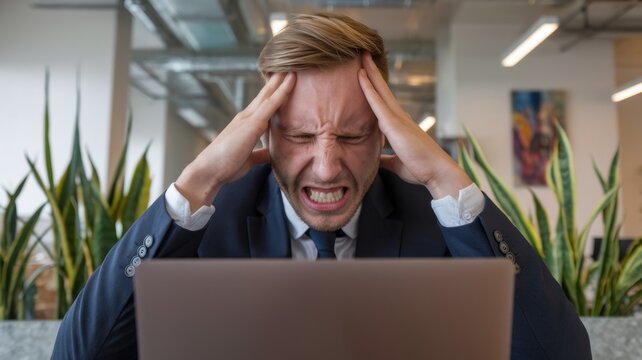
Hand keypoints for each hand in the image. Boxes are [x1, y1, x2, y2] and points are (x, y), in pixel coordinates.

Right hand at [176, 72, 295, 210]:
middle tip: (290, 63)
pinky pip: (271, 104)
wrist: (209, 171)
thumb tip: (270, 153)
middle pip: (267, 93)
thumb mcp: (249, 159)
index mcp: (247, 124)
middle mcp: (247, 117)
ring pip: (270, 94)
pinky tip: (291, 81)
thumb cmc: (226, 166)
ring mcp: (249, 118)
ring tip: (293, 64)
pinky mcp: (252, 123)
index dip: (275, 92)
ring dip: (282, 79)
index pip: (264, 104)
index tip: (285, 80)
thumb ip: (260, 153)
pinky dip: (282, 92)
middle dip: (278, 79)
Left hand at [357, 53, 469, 198]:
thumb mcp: (396, 162)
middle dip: (372, 71)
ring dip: (369, 72)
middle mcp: (398, 116)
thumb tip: (375, 160)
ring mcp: (397, 118)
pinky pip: (377, 102)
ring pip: (379, 90)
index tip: (365, 72)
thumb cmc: (420, 168)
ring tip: (362, 55)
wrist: (437, 173)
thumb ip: (384, 158)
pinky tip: (360, 76)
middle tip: (363, 53)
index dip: (374, 86)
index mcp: (398, 124)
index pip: (383, 101)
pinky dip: (368, 88)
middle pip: (382, 89)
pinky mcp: (394, 124)